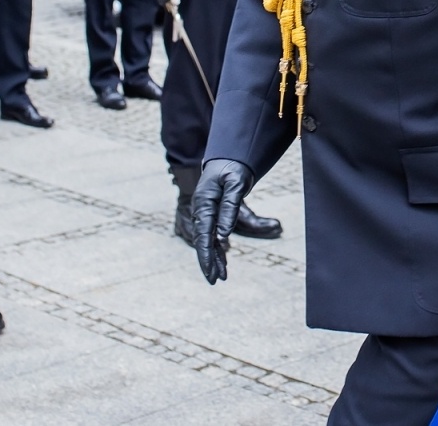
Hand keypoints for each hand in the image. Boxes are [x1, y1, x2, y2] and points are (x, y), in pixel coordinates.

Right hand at [191, 159, 252, 283]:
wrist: (229, 156)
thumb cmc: (233, 168)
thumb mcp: (236, 184)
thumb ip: (230, 208)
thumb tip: (224, 235)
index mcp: (204, 203)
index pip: (204, 234)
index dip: (206, 255)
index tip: (211, 271)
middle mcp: (201, 210)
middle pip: (203, 241)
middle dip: (208, 262)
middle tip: (215, 281)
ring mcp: (205, 212)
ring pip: (208, 240)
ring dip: (213, 258)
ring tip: (221, 277)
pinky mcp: (211, 213)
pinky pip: (212, 234)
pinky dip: (217, 249)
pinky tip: (222, 262)